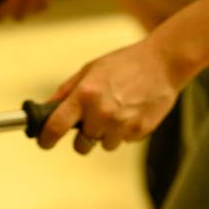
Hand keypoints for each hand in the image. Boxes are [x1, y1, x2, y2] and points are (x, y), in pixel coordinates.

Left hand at [38, 34, 179, 153]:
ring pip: (104, 146)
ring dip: (106, 134)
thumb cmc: (125, 63)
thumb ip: (66, 91)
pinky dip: (125, 131)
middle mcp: (101, 112)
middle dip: (83, 137)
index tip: (45, 142)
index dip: (46, 139)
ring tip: (117, 110)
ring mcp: (122, 124)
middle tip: (92, 121)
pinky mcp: (139, 131)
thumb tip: (47, 107)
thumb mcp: (90, 70)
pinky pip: (124, 141)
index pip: (56, 126)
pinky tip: (131, 111)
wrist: (163, 63)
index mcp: (85, 95)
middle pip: (81, 146)